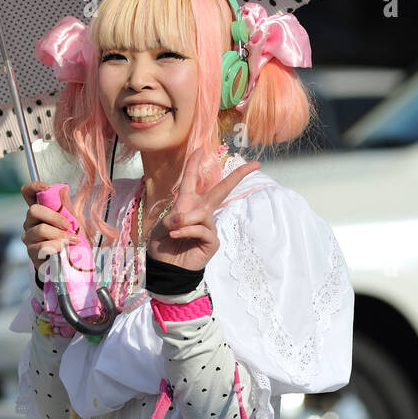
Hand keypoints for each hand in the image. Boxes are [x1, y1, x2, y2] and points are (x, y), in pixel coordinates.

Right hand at [20, 180, 75, 272]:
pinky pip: (43, 246)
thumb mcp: (70, 221)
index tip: (46, 187)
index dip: (34, 187)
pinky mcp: (32, 252)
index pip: (28, 194)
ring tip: (72, 240)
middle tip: (68, 225)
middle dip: (54, 216)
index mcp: (39, 212)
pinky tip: (65, 250)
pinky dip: (57, 246)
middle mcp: (30, 223)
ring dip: (60, 235)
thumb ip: (65, 207)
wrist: (69, 263)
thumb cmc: (67, 240)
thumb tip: (64, 189)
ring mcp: (29, 238)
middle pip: (33, 210)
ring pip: (40, 230)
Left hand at [146, 150, 261, 270]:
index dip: (194, 164)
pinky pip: (202, 229)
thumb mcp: (163, 227)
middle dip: (237, 176)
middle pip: (221, 190)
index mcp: (187, 204)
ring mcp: (209, 226)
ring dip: (185, 220)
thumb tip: (186, 216)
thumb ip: (174, 217)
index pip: (192, 180)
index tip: (201, 149)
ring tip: (173, 231)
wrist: (166, 268)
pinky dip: (187, 231)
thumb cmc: (163, 246)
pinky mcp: (212, 241)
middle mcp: (201, 212)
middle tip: (254, 165)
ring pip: (202, 213)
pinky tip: (176, 237)